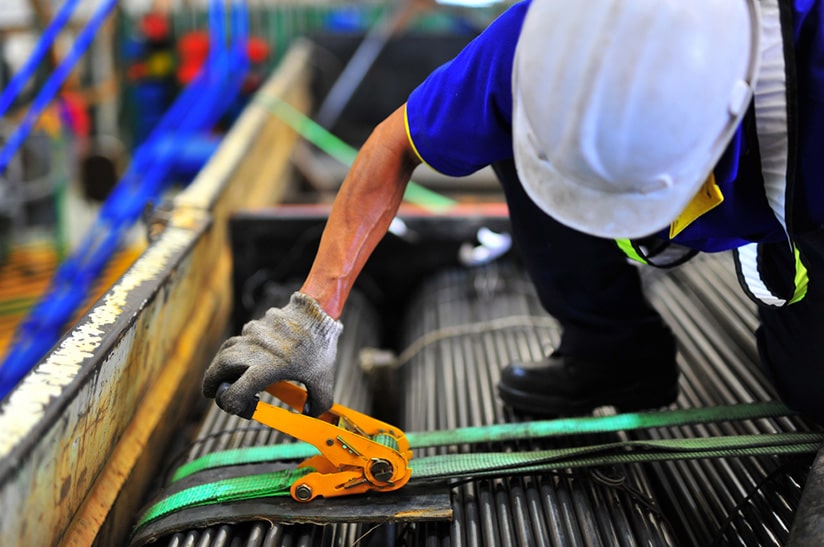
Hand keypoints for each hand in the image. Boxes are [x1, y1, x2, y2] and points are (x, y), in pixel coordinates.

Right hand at [203, 292, 342, 416]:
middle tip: (211, 392)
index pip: (237, 390)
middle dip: (211, 381)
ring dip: (221, 364)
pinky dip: (239, 349)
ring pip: (228, 349)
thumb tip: (309, 414)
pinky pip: (242, 338)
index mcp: (270, 368)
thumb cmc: (322, 347)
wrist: (320, 312)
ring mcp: (254, 333)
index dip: (229, 402)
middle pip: (221, 365)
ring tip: (223, 376)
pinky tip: (248, 356)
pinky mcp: (256, 323)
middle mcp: (256, 350)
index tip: (233, 407)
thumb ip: (318, 402)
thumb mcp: (324, 380)